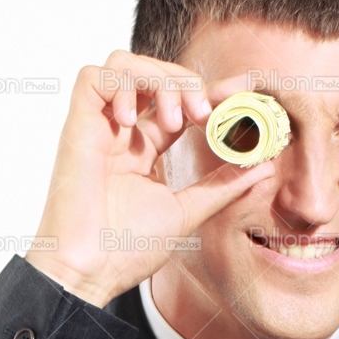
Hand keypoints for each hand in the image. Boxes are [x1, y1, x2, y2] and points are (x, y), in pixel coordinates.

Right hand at [24, 50, 274, 306]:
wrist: (88, 273)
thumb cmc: (125, 251)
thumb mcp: (187, 212)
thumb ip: (221, 187)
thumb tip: (262, 165)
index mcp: (145, 151)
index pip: (176, 101)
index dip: (204, 95)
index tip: (232, 107)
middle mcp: (121, 134)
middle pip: (154, 74)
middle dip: (186, 83)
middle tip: (204, 115)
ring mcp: (99, 129)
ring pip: (124, 64)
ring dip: (157, 79)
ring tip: (174, 120)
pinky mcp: (77, 128)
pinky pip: (92, 77)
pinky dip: (120, 84)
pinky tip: (134, 121)